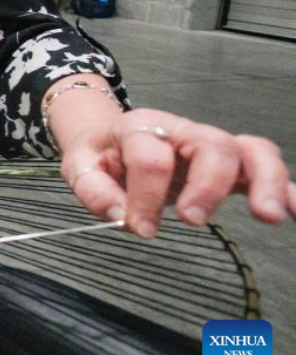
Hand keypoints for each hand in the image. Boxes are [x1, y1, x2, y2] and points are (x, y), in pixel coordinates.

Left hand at [60, 108, 294, 237]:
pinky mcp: (231, 165)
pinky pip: (266, 168)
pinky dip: (287, 188)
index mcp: (141, 127)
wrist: (111, 139)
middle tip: (192, 219)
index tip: (140, 227)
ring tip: (268, 216)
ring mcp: (212, 145)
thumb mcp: (80, 167)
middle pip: (210, 144)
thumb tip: (122, 216)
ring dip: (264, 181)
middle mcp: (182, 131)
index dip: (144, 194)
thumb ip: (95, 191)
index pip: (150, 156)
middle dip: (206, 184)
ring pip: (251, 150)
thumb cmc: (101, 155)